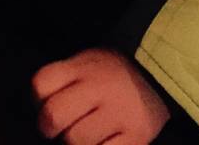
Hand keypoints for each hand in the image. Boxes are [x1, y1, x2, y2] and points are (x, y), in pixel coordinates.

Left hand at [32, 48, 169, 143]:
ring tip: (88, 134)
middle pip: (54, 115)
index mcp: (84, 67)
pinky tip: (105, 141)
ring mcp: (119, 113)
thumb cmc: (113, 74)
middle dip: (50, 127)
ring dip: (76, 143)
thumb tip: (41, 110)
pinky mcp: (137, 137)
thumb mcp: (88, 63)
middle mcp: (100, 88)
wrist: (160, 77)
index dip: (38, 99)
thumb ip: (65, 81)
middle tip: (61, 128)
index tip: (46, 105)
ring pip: (76, 141)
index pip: (42, 83)